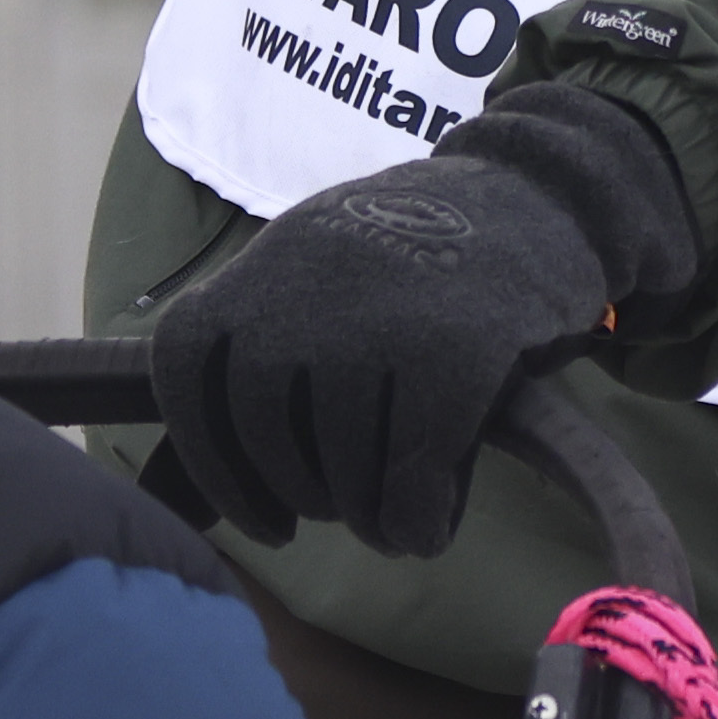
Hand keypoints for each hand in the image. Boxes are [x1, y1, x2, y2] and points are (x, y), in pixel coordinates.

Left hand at [148, 84, 699, 556]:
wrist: (540, 194)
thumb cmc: (421, 261)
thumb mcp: (321, 266)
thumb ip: (261, 347)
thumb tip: (178, 490)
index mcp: (268, 261)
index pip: (186, 365)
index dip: (208, 457)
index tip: (258, 514)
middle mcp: (311, 282)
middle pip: (262, 428)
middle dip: (298, 491)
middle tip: (336, 511)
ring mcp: (384, 315)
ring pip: (342, 462)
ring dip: (365, 516)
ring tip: (389, 522)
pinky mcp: (459, 348)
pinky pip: (416, 470)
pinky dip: (418, 517)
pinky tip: (429, 524)